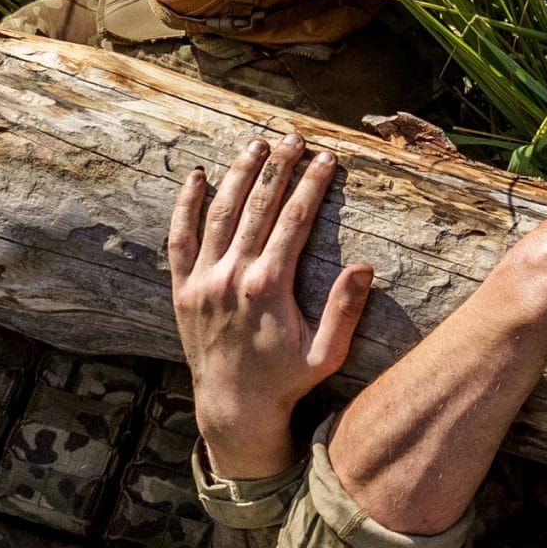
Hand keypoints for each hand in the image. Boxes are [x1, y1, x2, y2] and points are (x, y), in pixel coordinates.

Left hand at [168, 135, 373, 480]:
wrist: (233, 408)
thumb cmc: (286, 381)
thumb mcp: (327, 353)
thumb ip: (345, 310)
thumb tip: (366, 268)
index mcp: (269, 287)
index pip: (294, 220)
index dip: (312, 185)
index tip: (328, 159)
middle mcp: (232, 277)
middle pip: (258, 207)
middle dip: (278, 168)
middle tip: (295, 139)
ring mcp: (204, 281)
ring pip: (220, 213)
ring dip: (239, 175)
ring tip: (257, 145)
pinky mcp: (183, 290)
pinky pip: (180, 239)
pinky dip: (186, 205)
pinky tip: (198, 176)